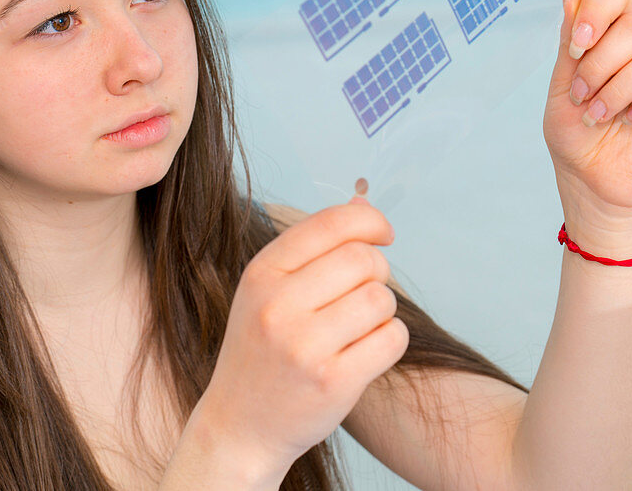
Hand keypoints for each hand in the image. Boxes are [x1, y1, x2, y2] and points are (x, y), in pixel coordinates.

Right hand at [193, 197, 406, 479]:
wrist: (239, 427)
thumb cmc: (262, 350)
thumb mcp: (269, 289)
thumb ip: (314, 247)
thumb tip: (364, 205)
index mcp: (261, 273)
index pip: (332, 224)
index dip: (370, 221)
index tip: (384, 234)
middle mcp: (278, 306)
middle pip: (364, 259)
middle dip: (378, 271)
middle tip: (364, 293)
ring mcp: (304, 347)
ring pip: (381, 299)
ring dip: (383, 309)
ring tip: (360, 326)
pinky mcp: (333, 382)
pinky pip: (392, 338)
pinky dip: (390, 340)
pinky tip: (367, 350)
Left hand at [543, 0, 631, 217]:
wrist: (591, 179)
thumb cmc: (576, 133)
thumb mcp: (561, 85)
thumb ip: (569, 43)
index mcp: (615, 34)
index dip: (597, 11)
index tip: (576, 47)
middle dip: (600, 65)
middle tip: (582, 97)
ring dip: (619, 91)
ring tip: (599, 116)